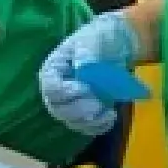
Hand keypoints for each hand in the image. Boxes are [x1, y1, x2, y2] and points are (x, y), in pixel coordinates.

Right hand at [37, 12, 139, 135]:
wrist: (116, 46)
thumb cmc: (99, 39)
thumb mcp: (92, 39)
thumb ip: (86, 52)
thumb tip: (82, 66)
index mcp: (53, 70)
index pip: (51, 88)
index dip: (66, 92)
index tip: (85, 88)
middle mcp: (56, 90)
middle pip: (59, 110)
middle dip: (80, 110)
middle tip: (99, 103)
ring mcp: (69, 104)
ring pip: (72, 122)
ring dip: (91, 121)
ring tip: (109, 111)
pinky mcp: (84, 114)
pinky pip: (87, 128)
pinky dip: (99, 126)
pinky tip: (111, 116)